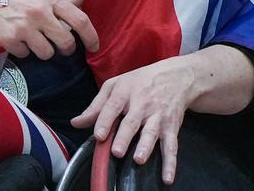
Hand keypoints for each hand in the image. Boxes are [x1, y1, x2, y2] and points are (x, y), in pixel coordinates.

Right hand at [0, 0, 98, 59]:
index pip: (80, 20)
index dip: (91, 36)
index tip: (94, 46)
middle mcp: (40, 13)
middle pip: (66, 42)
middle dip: (66, 48)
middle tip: (61, 46)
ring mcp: (25, 28)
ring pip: (46, 52)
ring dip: (42, 50)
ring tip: (33, 40)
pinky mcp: (10, 40)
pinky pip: (25, 54)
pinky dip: (22, 50)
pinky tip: (16, 39)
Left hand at [71, 58, 197, 184]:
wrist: (177, 76)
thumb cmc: (141, 82)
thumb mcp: (116, 85)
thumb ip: (96, 106)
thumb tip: (76, 123)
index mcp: (125, 93)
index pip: (113, 106)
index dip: (105, 121)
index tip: (99, 135)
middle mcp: (142, 105)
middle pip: (132, 121)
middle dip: (125, 137)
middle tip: (117, 151)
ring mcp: (158, 116)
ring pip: (151, 133)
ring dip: (146, 147)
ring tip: (139, 159)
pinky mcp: (171, 127)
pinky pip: (171, 146)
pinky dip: (170, 163)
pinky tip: (167, 177)